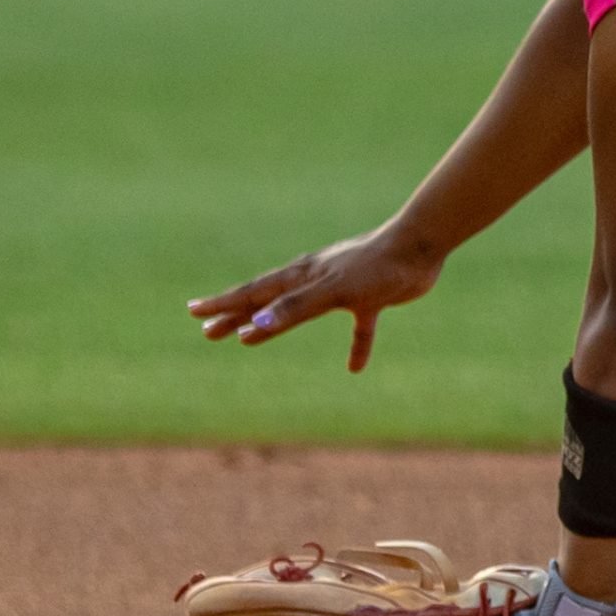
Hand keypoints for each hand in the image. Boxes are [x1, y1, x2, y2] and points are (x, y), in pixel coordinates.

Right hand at [187, 225, 444, 372]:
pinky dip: (355, 345)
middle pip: (268, 301)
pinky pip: (360, 327)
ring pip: (300, 312)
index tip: (194, 312)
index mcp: (302, 275)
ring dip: (275, 326)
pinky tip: (354, 368)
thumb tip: (254, 327)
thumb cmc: (376, 265)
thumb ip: (295, 309)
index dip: (224, 305)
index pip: (254, 293)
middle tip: (208, 332)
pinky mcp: (372, 298)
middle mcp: (316, 279)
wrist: (421, 247)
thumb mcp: (333, 291)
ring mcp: (343, 287)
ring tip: (249, 340)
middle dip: (236, 317)